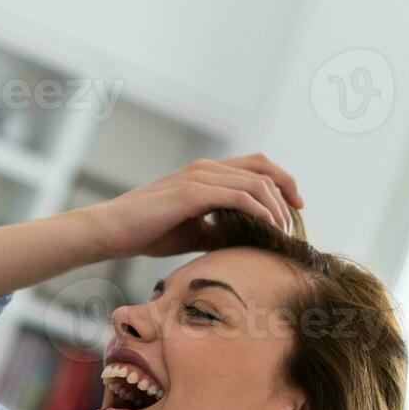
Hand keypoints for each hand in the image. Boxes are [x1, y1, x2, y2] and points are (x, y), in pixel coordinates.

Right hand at [88, 154, 303, 258]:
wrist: (111, 231)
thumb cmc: (145, 232)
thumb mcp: (191, 232)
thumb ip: (217, 230)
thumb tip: (243, 243)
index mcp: (205, 173)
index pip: (255, 166)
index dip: (281, 182)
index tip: (294, 209)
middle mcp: (205, 168)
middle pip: (263, 168)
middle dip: (287, 191)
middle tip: (298, 221)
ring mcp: (199, 177)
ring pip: (255, 183)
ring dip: (276, 208)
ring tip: (283, 232)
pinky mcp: (192, 192)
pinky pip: (239, 196)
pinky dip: (260, 212)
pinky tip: (269, 229)